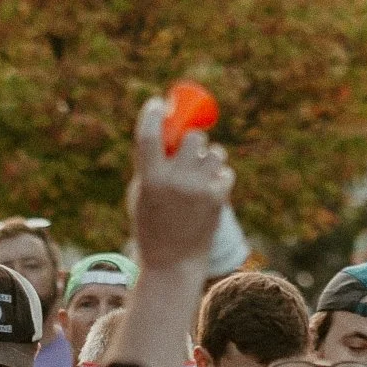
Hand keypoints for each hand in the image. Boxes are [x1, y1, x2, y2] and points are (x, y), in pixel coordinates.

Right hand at [126, 95, 233, 272]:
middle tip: (188, 149)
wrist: (173, 262)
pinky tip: (209, 189)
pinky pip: (225, 171)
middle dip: (192, 139)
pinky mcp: (218, 199)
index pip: (149, 135)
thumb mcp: (141, 195)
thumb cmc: (152, 226)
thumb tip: (167, 130)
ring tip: (201, 173)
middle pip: (193, 137)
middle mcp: (175, 181)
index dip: (153, 113)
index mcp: (150, 179)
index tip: (157, 104)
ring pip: (214, 152)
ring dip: (209, 157)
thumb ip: (151, 165)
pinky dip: (219, 177)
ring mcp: (199, 189)